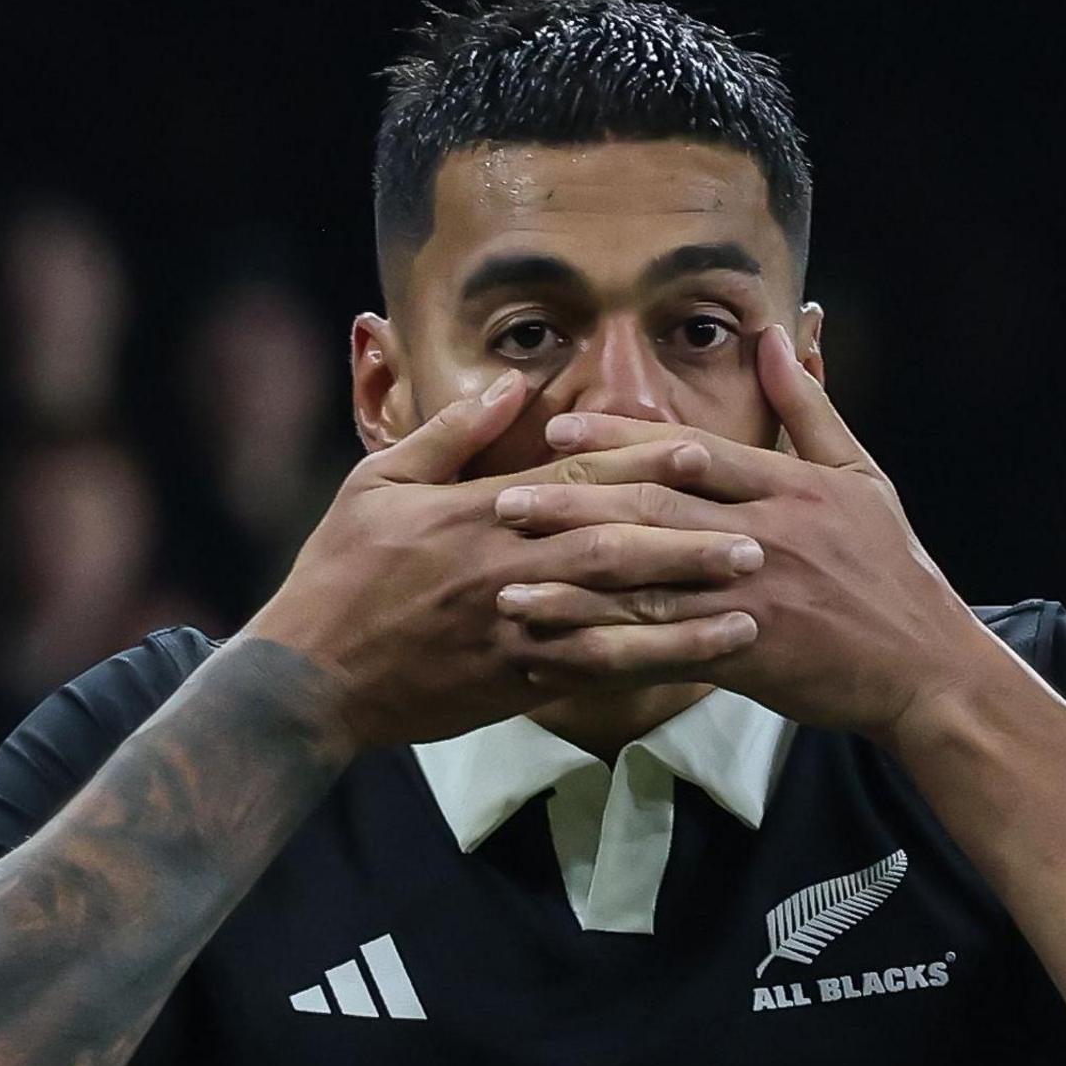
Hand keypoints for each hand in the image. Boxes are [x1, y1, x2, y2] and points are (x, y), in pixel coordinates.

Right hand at [250, 373, 769, 746]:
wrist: (307, 677)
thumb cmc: (339, 573)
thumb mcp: (378, 483)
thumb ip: (450, 435)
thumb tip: (511, 382)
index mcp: (477, 512)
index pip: (576, 480)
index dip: (643, 466)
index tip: (705, 454)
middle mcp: (506, 569)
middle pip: (614, 549)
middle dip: (690, 543)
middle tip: (758, 538)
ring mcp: (514, 630)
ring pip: (617, 617)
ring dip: (689, 612)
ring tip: (754, 604)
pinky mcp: (515, 683)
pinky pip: (597, 674)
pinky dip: (654, 668)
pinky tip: (703, 666)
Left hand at [489, 328, 996, 740]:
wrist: (926, 666)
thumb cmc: (892, 569)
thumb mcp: (861, 476)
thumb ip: (809, 406)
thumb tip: (776, 331)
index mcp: (790, 486)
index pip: (692, 453)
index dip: (621, 441)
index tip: (558, 433)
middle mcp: (766, 535)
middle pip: (656, 511)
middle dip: (575, 505)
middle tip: (506, 499)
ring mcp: (754, 597)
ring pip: (650, 583)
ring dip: (574, 583)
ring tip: (509, 578)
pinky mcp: (749, 656)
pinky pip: (664, 651)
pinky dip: (606, 652)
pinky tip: (556, 654)